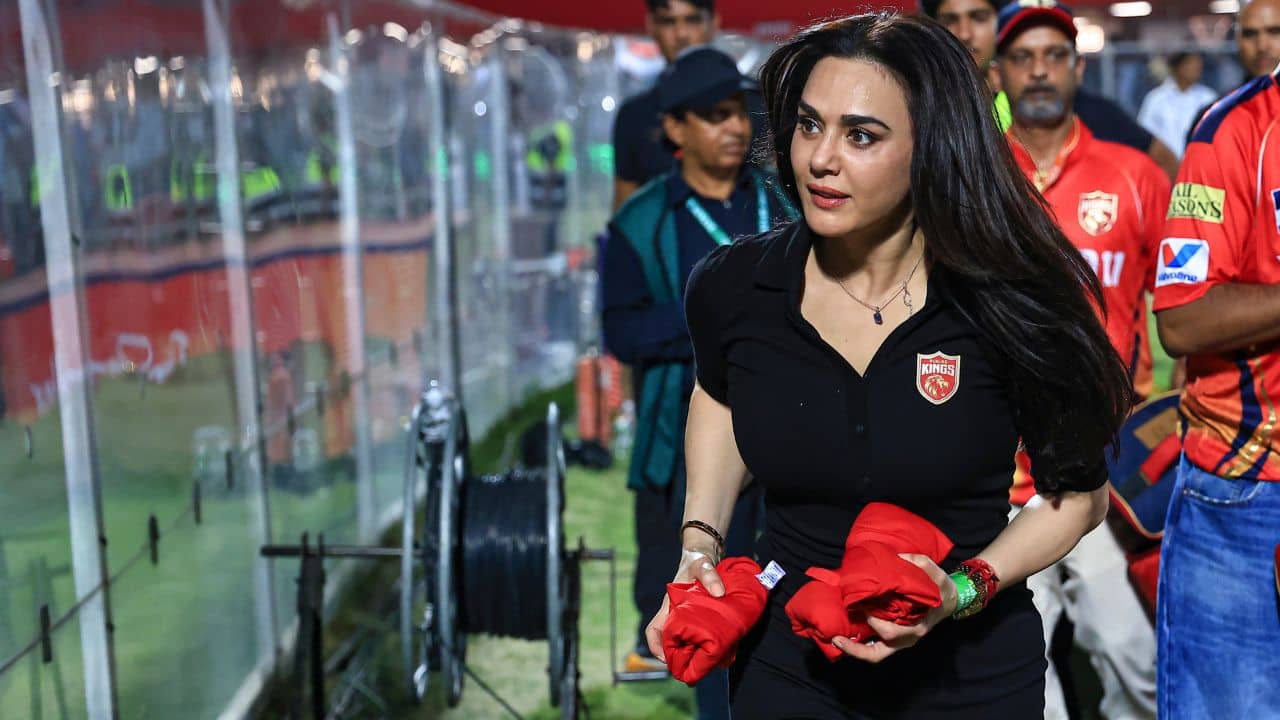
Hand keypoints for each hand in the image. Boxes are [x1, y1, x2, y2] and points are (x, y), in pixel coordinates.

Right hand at [644, 547, 724, 660]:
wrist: (703, 556)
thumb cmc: (697, 562)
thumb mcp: (703, 566)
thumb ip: (710, 576)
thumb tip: (720, 593)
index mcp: (669, 607)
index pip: (654, 630)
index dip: (656, 647)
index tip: (667, 659)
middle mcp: (675, 616)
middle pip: (670, 642)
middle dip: (679, 658)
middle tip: (694, 670)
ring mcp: (686, 618)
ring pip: (685, 642)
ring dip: (694, 654)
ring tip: (708, 664)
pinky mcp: (699, 619)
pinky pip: (699, 636)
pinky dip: (706, 645)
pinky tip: (720, 651)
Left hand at [831, 553, 956, 663]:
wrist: (949, 602)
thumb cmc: (941, 590)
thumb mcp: (938, 574)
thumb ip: (922, 564)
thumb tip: (902, 556)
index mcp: (917, 628)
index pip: (890, 633)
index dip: (874, 623)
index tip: (863, 608)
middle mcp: (906, 640)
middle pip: (878, 654)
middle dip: (856, 647)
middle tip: (837, 637)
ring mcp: (899, 643)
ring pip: (875, 655)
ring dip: (855, 650)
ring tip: (836, 640)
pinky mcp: (893, 640)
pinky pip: (875, 648)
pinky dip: (860, 645)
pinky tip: (845, 636)